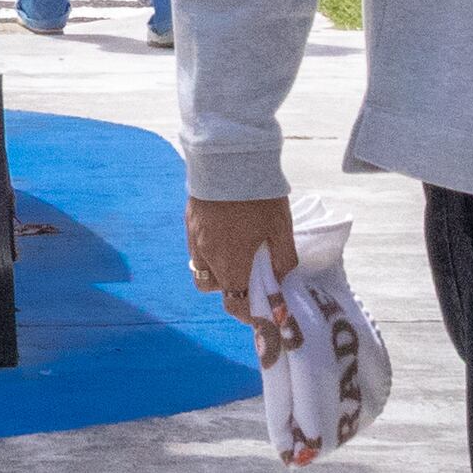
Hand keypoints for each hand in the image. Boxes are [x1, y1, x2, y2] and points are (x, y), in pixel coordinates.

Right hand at [185, 195, 299, 313]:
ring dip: (218, 272)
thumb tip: (282, 278)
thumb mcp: (280, 228)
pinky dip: (210, 252)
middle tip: (251, 280)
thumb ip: (283, 259)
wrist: (227, 157)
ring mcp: (195, 238)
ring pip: (202, 270)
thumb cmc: (258, 195)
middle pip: (216, 289)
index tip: (263, 315)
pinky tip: (225, 235)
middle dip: (233, 291)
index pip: (236, 303)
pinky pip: (196, 248)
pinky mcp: (190, 221)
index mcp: (231, 263)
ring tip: (235, 256)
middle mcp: (207, 256)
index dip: (250, 315)